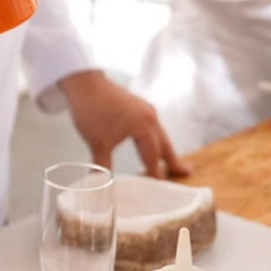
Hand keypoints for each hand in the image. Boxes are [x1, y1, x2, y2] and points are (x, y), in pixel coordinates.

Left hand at [60, 70, 190, 178]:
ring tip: (172, 160)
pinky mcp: (137, 105)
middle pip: (164, 143)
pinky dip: (156, 138)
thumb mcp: (98, 143)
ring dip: (165, 148)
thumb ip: (102, 166)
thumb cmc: (92, 110)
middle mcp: (149, 116)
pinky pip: (153, 126)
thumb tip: (102, 186)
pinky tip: (152, 142)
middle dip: (174, 159)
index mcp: (144, 126)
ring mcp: (145, 108)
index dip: (156, 173)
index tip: (160, 187)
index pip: (153, 156)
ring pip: (160, 133)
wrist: (84, 83)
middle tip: (187, 172)